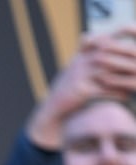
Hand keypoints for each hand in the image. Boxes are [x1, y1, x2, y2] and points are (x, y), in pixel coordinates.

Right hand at [27, 28, 135, 148]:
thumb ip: (87, 55)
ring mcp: (80, 75)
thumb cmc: (67, 90)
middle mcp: (80, 62)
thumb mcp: (75, 68)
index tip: (131, 48)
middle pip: (107, 55)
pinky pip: (103, 89)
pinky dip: (115, 92)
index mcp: (80, 55)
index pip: (101, 40)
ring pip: (107, 72)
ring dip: (122, 76)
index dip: (117, 38)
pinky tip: (125, 95)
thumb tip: (101, 48)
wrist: (53, 109)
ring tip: (134, 81)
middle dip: (124, 59)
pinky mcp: (81, 90)